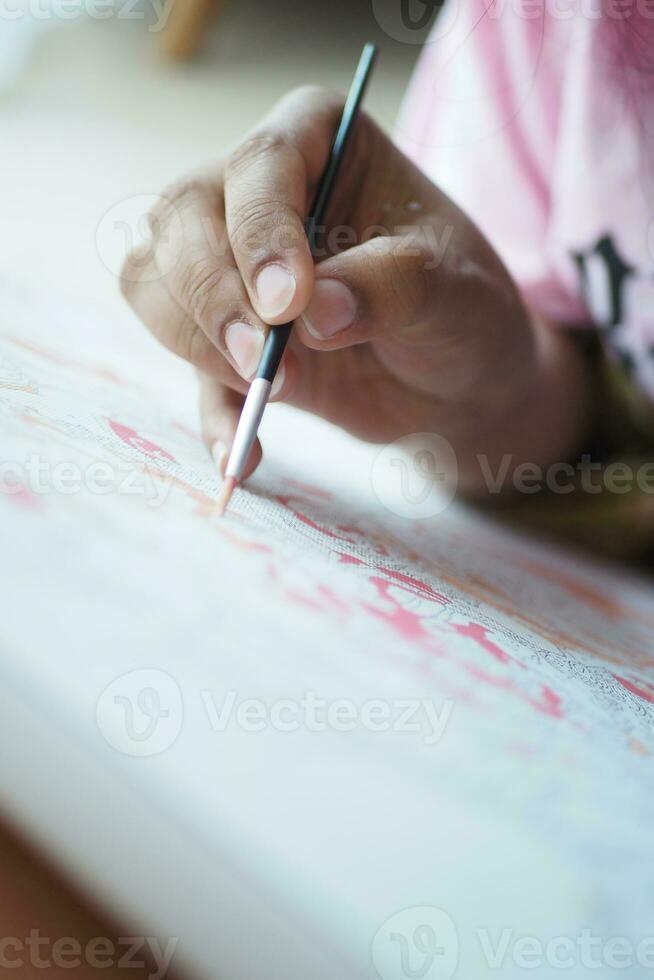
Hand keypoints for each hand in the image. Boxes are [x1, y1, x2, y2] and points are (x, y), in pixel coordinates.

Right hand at [121, 87, 590, 492]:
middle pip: (180, 219)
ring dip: (200, 346)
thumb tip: (316, 312)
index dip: (260, 235)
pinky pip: (186, 365)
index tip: (287, 306)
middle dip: (212, 297)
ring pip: (153, 281)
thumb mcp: (454, 293)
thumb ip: (391, 288)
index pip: (259, 165)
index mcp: (318, 140)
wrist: (455, 378)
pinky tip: (242, 455)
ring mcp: (227, 262)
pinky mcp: (222, 335)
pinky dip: (211, 413)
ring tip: (275, 393)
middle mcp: (256, 190)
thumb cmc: (462, 311)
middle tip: (264, 362)